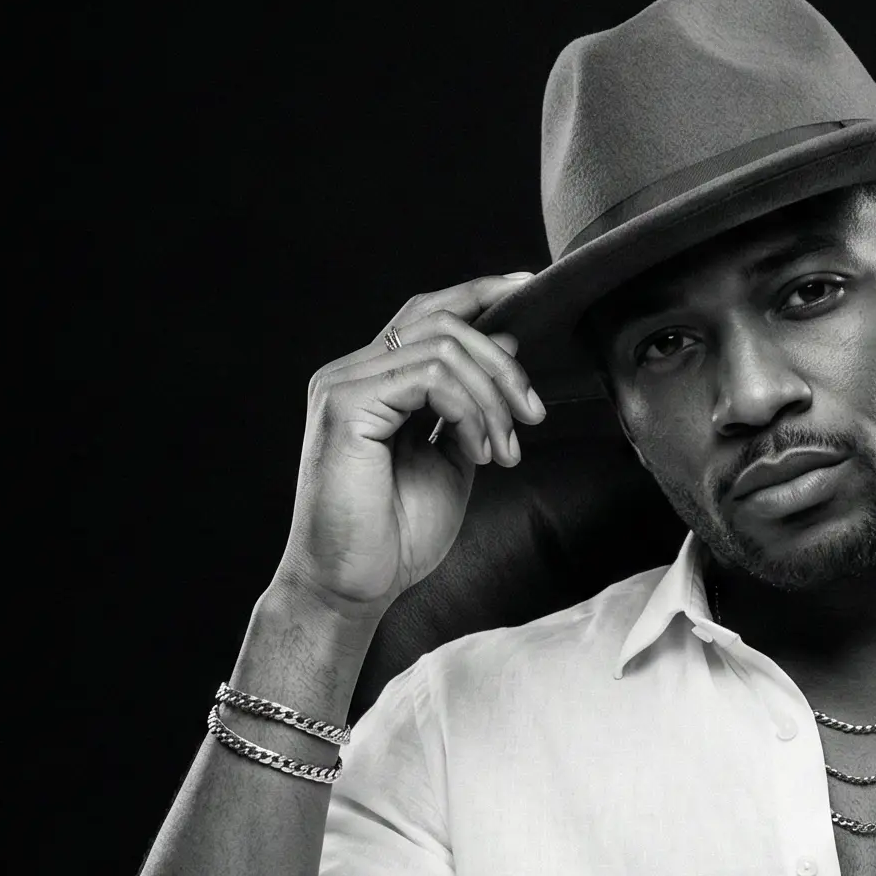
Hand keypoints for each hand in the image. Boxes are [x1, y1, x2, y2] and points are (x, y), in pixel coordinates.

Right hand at [271, 274, 547, 627]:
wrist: (352, 587)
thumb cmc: (394, 536)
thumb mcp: (449, 463)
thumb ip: (470, 409)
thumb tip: (505, 349)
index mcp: (374, 380)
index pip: (427, 314)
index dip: (479, 293)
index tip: (529, 288)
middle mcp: (352, 372)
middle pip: (442, 321)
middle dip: (503, 364)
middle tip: (532, 417)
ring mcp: (343, 384)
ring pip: (442, 345)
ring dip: (493, 397)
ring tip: (506, 452)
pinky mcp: (344, 405)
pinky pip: (429, 376)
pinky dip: (470, 411)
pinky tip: (479, 452)